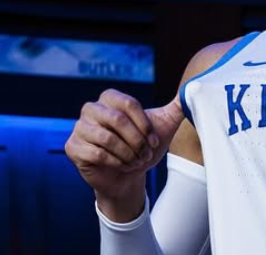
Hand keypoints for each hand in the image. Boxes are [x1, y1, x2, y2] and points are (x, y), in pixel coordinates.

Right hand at [64, 89, 185, 213]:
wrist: (127, 177)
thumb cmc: (143, 148)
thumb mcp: (162, 127)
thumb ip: (176, 107)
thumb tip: (193, 89)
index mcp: (110, 98)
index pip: (129, 104)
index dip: (145, 125)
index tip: (154, 141)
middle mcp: (91, 109)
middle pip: (117, 120)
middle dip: (137, 141)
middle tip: (146, 155)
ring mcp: (79, 128)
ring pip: (107, 138)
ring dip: (127, 154)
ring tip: (135, 161)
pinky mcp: (72, 147)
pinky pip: (96, 153)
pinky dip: (115, 163)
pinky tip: (121, 166)